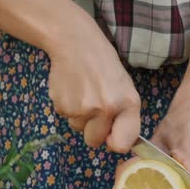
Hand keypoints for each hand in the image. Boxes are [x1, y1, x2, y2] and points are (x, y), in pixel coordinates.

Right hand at [46, 21, 140, 152]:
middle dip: (93, 130)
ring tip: (84, 92)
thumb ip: (124, 116)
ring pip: (78, 128)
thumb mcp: (125, 88)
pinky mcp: (62, 106)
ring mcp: (81, 109)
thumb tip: (115, 145)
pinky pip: (65, 117)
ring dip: (80, 116)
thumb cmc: (105, 67)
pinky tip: (73, 88)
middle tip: (94, 107)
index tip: (111, 133)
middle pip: (95, 141)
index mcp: (127, 104)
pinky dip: (68, 107)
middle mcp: (105, 109)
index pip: (122, 144)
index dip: (115, 141)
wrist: (76, 44)